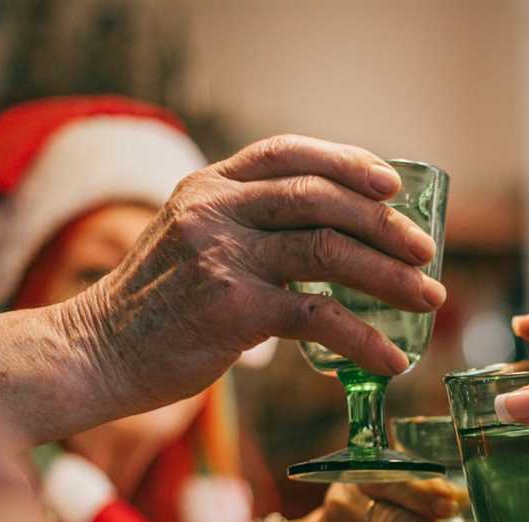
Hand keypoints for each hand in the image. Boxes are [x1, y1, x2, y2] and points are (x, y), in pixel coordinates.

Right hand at [0, 135, 447, 442]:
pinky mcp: (233, 309)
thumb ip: (247, 227)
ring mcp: (224, 257)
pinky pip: (320, 316)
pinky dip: (365, 340)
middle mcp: (216, 211)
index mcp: (208, 187)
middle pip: (321, 200)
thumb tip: (336, 241)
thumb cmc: (158, 306)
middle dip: (385, 225)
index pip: (289, 153)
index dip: (348, 162)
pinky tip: (391, 360)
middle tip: (426, 253)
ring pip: (330, 252)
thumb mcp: (191, 241)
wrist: (98, 353)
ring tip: (429, 300)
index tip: (392, 183)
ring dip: (391, 278)